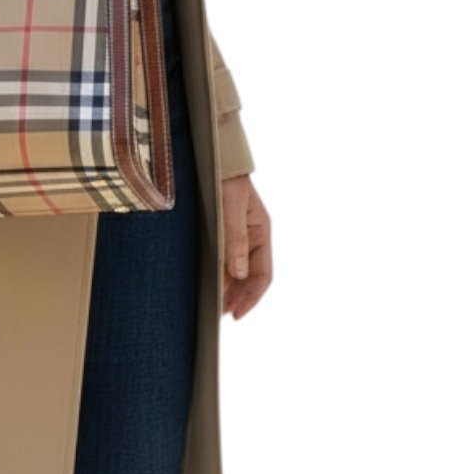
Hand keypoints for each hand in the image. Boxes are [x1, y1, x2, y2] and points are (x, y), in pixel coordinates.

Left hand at [221, 175, 271, 317]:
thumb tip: (240, 273)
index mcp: (261, 232)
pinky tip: (211, 284)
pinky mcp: (223, 233)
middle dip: (238, 298)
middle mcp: (252, 237)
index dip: (252, 297)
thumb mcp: (231, 208)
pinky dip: (220, 276)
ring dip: (229, 290)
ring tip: (215, 305)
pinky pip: (225, 260)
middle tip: (221, 314)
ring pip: (238, 272)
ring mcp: (238, 236)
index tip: (237, 313)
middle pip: (250, 277)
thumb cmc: (225, 179)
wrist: (213, 159)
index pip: (263, 275)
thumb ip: (235, 239)